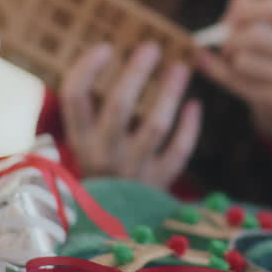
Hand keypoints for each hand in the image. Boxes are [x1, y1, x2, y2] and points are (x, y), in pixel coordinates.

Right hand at [59, 41, 200, 188]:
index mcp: (79, 140)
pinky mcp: (159, 182)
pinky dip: (190, 127)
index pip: (75, 97)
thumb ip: (92, 110)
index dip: (88, 68)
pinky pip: (179, 151)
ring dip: (169, 93)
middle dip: (136, 72)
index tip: (106, 46)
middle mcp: (102, 155)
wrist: (109, 225)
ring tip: (180, 68)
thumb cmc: (101, 168)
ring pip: (155, 126)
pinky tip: (195, 104)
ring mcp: (133, 170)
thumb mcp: (85, 144)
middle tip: (152, 47)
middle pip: (119, 106)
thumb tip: (112, 55)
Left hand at [197, 0, 271, 141]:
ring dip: (228, 58)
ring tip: (229, 59)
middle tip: (223, 43)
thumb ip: (252, 11)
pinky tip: (220, 71)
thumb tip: (234, 4)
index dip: (244, 10)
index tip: (229, 19)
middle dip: (230, 37)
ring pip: (244, 61)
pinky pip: (239, 84)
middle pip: (257, 34)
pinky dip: (223, 75)